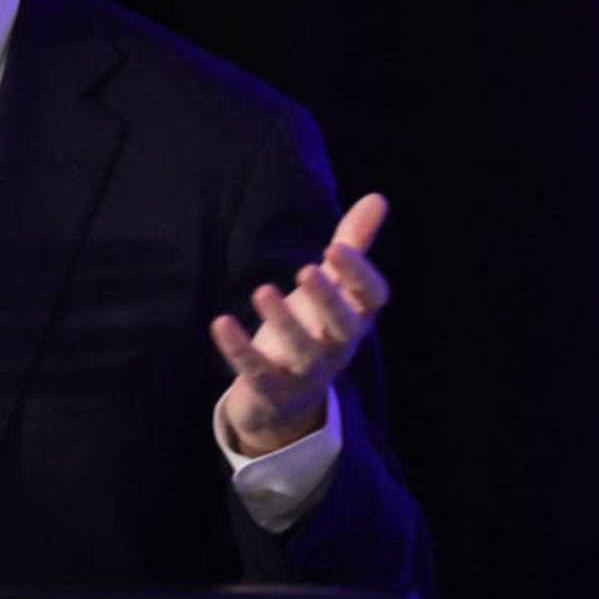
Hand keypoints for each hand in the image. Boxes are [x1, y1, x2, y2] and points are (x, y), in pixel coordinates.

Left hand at [211, 193, 391, 455]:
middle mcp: (337, 346)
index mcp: (355, 317)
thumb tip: (378, 197)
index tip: (336, 246)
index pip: (371, 298)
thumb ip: (353, 244)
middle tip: (307, 269)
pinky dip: (239, 350)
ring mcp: (306, 373)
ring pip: (303, 353)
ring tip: (262, 290)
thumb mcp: (332, 287)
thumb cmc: (313, 327)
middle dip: (327, 300)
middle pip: (342, 328)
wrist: (285, 401)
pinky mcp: (271, 391)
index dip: (359, 274)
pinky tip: (221, 322)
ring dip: (283, 323)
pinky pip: (257, 373)